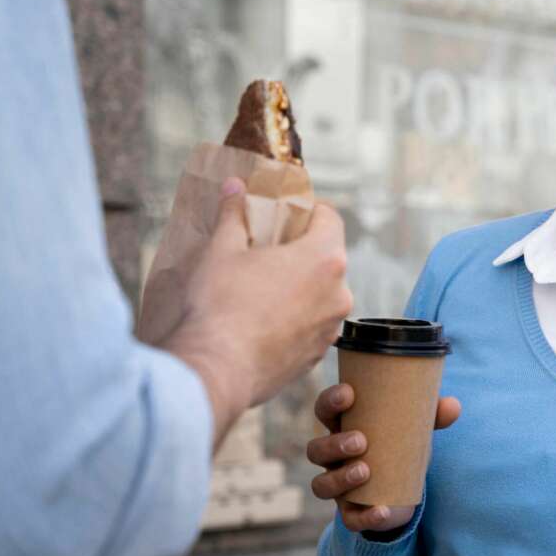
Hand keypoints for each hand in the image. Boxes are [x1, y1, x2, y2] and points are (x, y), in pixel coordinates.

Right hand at [164, 177, 352, 444]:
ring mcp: (331, 328)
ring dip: (301, 287)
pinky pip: (312, 326)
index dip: (312, 210)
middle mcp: (339, 293)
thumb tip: (234, 186)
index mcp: (324, 258)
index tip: (291, 212)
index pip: (331, 218)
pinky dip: (296, 319)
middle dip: (303, 251)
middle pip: (328, 258)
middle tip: (271, 250)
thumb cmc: (221, 304)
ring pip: (322, 295)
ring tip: (266, 288)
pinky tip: (265, 321)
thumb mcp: (222, 250)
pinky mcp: (317, 356)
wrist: (217, 369)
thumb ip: (234, 214)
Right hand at [307, 383, 461, 532]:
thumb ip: (432, 416)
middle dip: (334, 444)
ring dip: (340, 478)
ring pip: (321, 486)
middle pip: (316, 450)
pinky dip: (365, 517)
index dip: (329, 401)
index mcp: (343, 428)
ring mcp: (339, 487)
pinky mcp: (352, 513)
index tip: (349, 393)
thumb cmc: (402, 445)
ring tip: (365, 471)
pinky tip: (382, 510)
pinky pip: (349, 520)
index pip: (324, 411)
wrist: (405, 488)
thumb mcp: (415, 428)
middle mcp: (333, 458)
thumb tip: (453, 406)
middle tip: (361, 441)